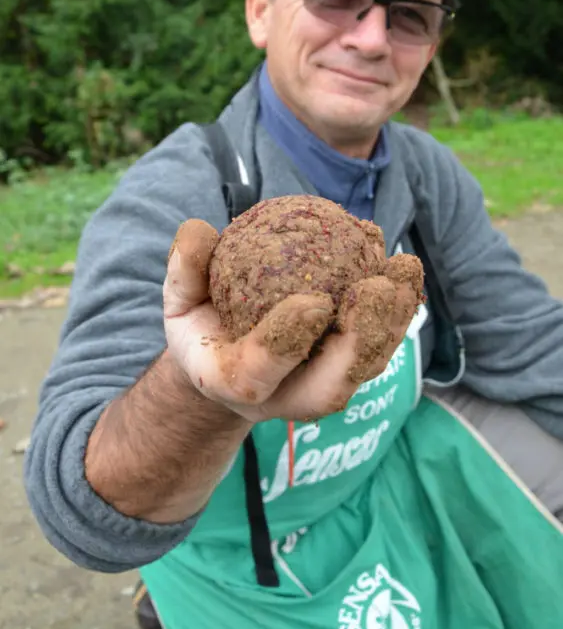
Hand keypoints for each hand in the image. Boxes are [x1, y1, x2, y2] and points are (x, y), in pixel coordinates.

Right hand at [164, 218, 422, 422]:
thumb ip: (184, 269)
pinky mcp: (346, 370)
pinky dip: (395, 309)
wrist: (227, 355)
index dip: (287, 340)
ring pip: (364, 366)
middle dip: (359, 339)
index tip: (313, 302)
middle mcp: (283, 396)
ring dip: (390, 321)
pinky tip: (404, 267)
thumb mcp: (180, 297)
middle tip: (376, 287)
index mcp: (233, 382)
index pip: (260, 370)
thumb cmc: (202, 321)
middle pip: (329, 385)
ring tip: (404, 268)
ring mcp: (320, 386)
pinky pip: (377, 343)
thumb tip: (198, 232)